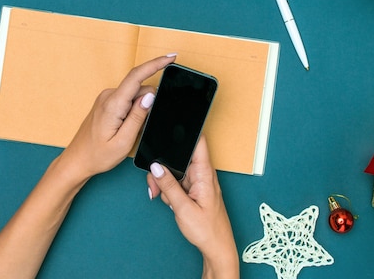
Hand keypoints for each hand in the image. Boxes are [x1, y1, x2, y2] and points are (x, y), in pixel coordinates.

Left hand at [58, 55, 175, 185]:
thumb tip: (151, 95)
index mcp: (113, 104)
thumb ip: (138, 116)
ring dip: (140, 110)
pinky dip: (134, 110)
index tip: (171, 58)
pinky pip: (128, 99)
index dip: (156, 64)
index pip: (137, 76)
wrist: (77, 160)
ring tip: (129, 131)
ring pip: (135, 95)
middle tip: (141, 128)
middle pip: (140, 89)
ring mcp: (107, 98)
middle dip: (149, 104)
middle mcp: (109, 96)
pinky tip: (127, 127)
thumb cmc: (98, 155)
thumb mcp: (123, 141)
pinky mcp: (107, 102)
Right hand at [147, 136, 238, 278]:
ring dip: (165, 183)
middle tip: (157, 184)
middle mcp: (202, 175)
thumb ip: (168, 185)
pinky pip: (177, 183)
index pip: (199, 143)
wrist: (216, 248)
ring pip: (175, 171)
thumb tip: (156, 167)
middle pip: (179, 158)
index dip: (186, 132)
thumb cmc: (207, 230)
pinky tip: (171, 202)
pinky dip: (169, 191)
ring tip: (166, 198)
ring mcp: (198, 182)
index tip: (172, 125)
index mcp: (205, 173)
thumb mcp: (183, 208)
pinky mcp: (193, 190)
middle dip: (164, 168)